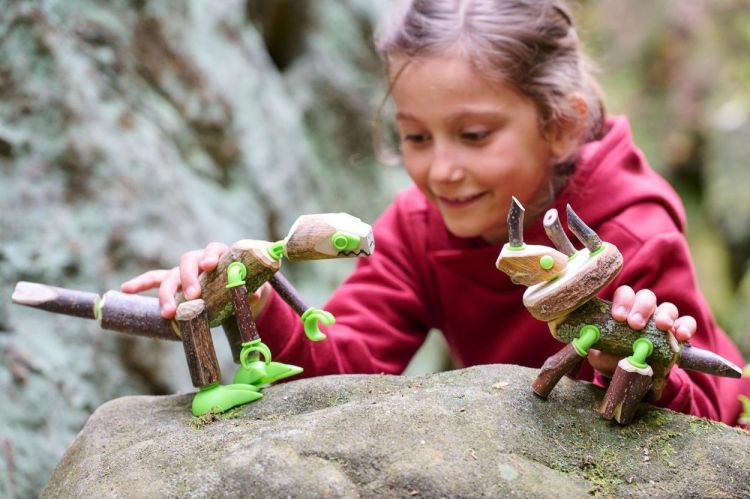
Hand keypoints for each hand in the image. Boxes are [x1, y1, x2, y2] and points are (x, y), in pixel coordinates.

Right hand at [121, 242, 270, 319]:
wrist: (240, 292)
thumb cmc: (246, 287)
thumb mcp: (253, 288)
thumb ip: (253, 290)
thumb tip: (253, 294)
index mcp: (219, 254)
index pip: (213, 249)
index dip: (211, 255)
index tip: (210, 265)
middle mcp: (199, 259)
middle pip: (188, 262)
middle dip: (188, 278)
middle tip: (193, 296)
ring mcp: (184, 270)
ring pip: (170, 275)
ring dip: (166, 292)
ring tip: (168, 312)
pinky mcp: (174, 282)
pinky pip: (154, 279)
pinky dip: (140, 284)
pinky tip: (125, 289)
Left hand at [588, 285, 696, 376]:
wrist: (628, 376)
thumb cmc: (611, 357)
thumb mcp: (599, 351)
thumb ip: (597, 344)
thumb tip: (588, 340)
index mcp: (623, 309)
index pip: (625, 294)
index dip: (623, 301)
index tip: (618, 317)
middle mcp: (643, 311)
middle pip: (646, 297)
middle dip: (641, 308)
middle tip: (635, 324)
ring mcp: (662, 320)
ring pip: (668, 307)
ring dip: (665, 314)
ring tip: (661, 326)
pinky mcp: (677, 333)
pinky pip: (687, 323)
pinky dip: (685, 326)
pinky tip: (681, 335)